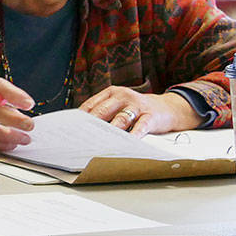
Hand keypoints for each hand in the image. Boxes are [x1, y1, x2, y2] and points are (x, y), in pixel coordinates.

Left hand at [77, 87, 198, 136]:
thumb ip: (103, 113)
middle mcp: (123, 97)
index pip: (91, 105)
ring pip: (120, 119)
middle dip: (91, 125)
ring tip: (99, 143)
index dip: (79, 118)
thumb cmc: (136, 110)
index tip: (69, 130)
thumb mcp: (119, 106)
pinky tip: (127, 143)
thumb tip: (81, 130)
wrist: (167, 108)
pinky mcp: (150, 116)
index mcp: (111, 93)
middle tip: (79, 137)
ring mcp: (137, 106)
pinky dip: (134, 135)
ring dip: (110, 131)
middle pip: (103, 111)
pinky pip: (141, 126)